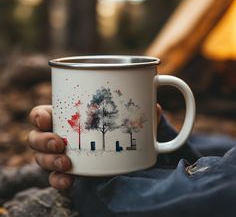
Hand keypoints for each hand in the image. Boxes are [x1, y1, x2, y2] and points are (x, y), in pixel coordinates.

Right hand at [28, 104, 161, 189]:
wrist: (122, 157)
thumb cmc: (120, 132)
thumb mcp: (129, 120)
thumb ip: (140, 113)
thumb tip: (154, 106)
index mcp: (68, 118)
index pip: (43, 114)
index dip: (39, 116)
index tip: (47, 117)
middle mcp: (60, 136)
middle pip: (36, 138)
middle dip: (42, 140)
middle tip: (59, 143)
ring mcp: (62, 156)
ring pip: (41, 159)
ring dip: (48, 161)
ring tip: (66, 162)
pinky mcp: (69, 173)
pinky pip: (56, 179)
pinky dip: (59, 180)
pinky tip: (70, 180)